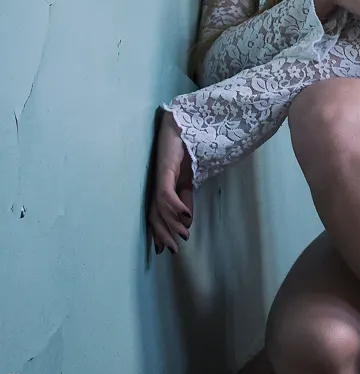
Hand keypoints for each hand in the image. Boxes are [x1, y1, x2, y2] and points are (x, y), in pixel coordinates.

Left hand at [149, 111, 192, 253]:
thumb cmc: (187, 148)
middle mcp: (157, 183)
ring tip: (183, 235)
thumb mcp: (189, 180)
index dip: (160, 232)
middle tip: (172, 249)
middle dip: (163, 233)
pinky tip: (184, 215)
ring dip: (171, 222)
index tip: (165, 250)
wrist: (184, 123)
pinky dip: (175, 205)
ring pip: (160, 205)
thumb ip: (186, 198)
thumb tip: (185, 220)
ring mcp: (160, 176)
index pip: (157, 214)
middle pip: (155, 213)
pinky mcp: (165, 167)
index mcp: (163, 187)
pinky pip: (167, 190)